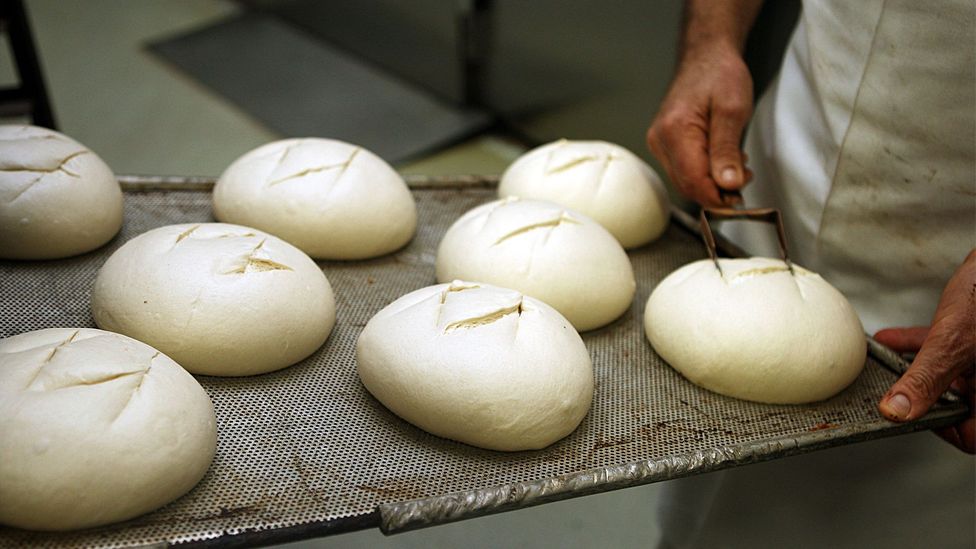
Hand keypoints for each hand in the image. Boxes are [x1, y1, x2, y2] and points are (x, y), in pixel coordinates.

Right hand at [646, 41, 754, 207]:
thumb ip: (728, 150)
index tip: (740, 199)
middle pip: (687, 185)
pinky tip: (721, 160)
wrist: (706, 56)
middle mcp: (660, 141)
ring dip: (712, 183)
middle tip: (744, 180)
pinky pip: (683, 170)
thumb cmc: (720, 75)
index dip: (717, 197)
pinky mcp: (665, 145)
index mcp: (674, 132)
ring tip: (737, 166)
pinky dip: (705, 173)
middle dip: (716, 191)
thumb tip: (728, 185)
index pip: (693, 181)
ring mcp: (659, 144)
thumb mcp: (733, 110)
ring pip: (685, 181)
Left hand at [875, 250, 975, 453]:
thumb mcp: (952, 342)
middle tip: (892, 393)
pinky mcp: (974, 336)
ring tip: (884, 367)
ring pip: (949, 378)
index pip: (972, 437)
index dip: (943, 431)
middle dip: (922, 397)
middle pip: (958, 406)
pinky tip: (891, 340)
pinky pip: (947, 352)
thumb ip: (925, 379)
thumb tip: (897, 411)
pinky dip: (920, 348)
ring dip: (914, 372)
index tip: (912, 416)